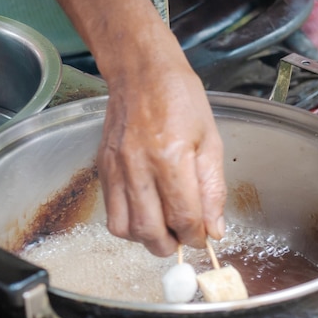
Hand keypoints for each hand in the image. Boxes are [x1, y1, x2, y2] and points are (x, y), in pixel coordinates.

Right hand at [99, 59, 226, 255]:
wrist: (141, 72)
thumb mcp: (210, 141)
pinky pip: (110, 213)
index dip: (197, 236)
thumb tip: (215, 229)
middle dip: (171, 246)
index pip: (183, 217)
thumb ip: (212, 190)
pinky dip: (129, 224)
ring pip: (125, 229)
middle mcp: (138, 166)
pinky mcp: (102, 169)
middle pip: (150, 232)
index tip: (204, 237)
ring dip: (146, 239)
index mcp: (171, 157)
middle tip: (184, 239)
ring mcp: (115, 169)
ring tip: (163, 228)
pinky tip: (146, 213)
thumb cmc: (180, 100)